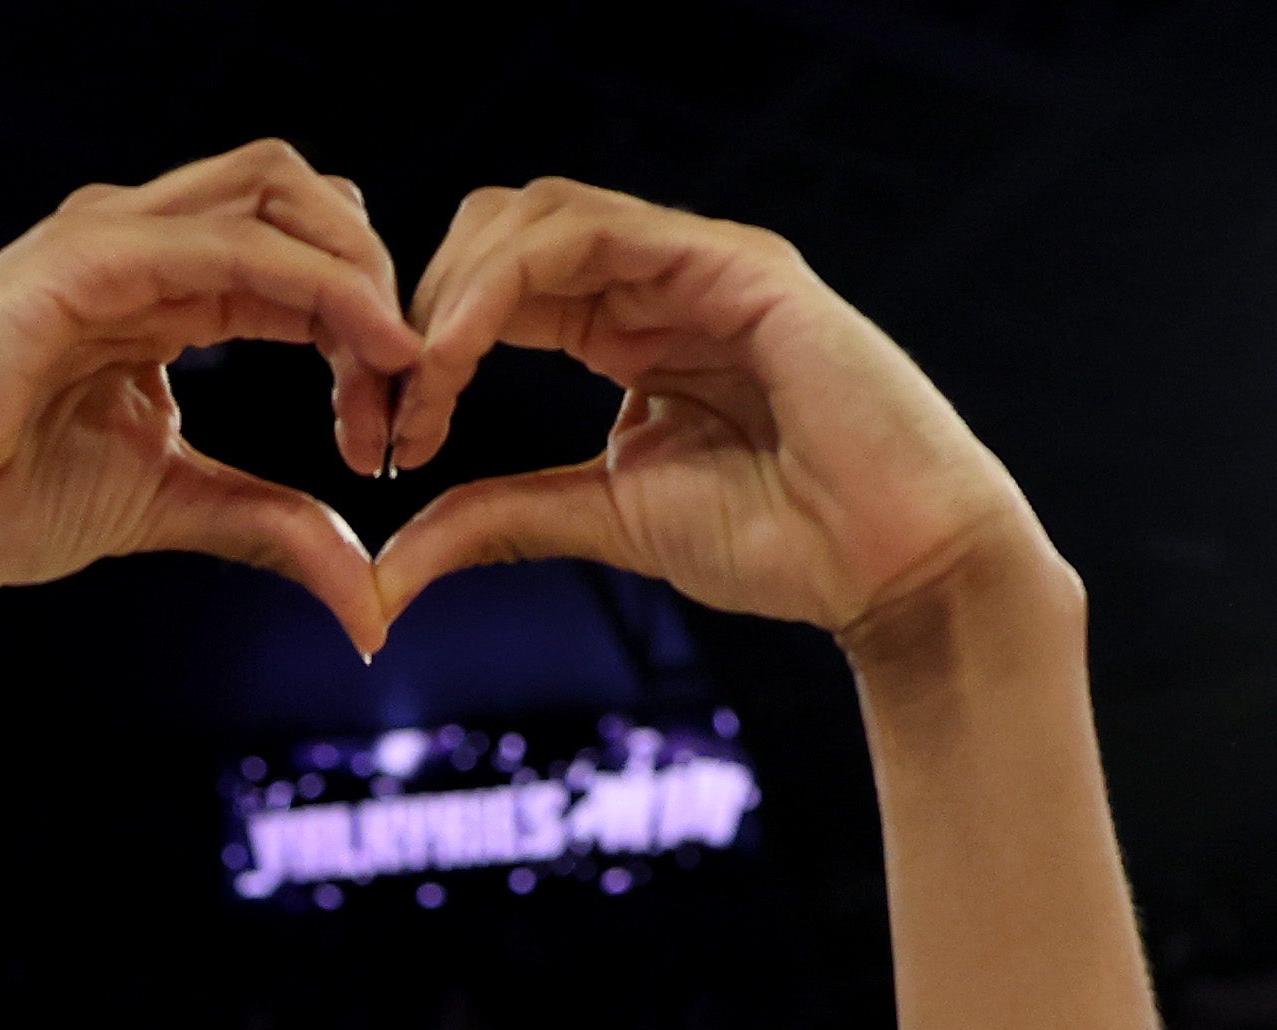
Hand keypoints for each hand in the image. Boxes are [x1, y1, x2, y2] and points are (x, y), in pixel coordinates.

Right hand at [0, 146, 411, 651]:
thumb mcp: (163, 504)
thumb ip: (266, 522)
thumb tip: (364, 587)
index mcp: (157, 289)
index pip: (296, 255)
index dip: (368, 324)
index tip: (393, 425)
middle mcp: (137, 244)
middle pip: (302, 195)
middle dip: (377, 274)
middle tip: (408, 384)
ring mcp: (105, 241)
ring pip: (275, 189)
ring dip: (357, 267)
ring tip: (396, 361)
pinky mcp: (79, 262)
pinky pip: (224, 242)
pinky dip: (312, 283)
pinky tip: (363, 342)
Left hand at [366, 180, 1048, 648]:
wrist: (892, 566)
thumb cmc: (782, 543)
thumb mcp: (606, 521)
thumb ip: (502, 517)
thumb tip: (389, 563)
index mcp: (630, 328)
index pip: (499, 289)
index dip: (426, 348)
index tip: (385, 440)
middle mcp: (661, 280)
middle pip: (500, 232)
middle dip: (422, 309)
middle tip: (386, 406)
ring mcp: (700, 262)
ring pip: (535, 215)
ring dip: (455, 293)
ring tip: (422, 384)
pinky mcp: (736, 264)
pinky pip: (593, 233)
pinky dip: (506, 284)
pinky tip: (462, 354)